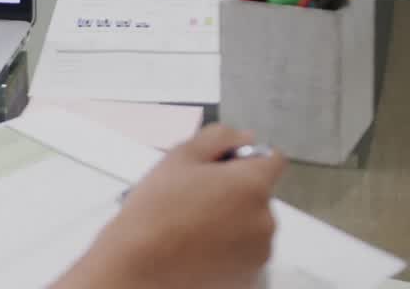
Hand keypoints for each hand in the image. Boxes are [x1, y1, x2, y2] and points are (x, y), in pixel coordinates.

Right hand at [54, 124, 286, 288]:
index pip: (272, 159)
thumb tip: (245, 137)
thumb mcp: (179, 157)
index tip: (217, 168)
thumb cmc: (156, 209)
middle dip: (234, 192)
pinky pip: (244, 252)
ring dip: (232, 221)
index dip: (245, 158)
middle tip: (193, 197)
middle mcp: (266, 219)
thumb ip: (218, 137)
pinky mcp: (250, 277)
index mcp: (252, 184)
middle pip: (258, 194)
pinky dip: (228, 248)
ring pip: (252, 224)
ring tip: (191, 226)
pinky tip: (197, 248)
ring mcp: (260, 253)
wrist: (141, 264)